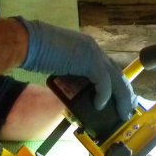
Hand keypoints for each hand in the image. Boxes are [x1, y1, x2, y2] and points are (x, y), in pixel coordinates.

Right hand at [17, 18, 134, 119]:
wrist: (29, 42)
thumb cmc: (38, 53)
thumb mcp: (62, 65)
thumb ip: (74, 74)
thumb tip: (79, 92)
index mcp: (89, 48)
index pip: (110, 69)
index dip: (117, 86)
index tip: (121, 100)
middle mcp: (95, 49)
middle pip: (118, 74)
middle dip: (125, 94)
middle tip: (126, 110)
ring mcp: (93, 53)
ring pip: (116, 78)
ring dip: (121, 98)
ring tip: (121, 113)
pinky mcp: (89, 60)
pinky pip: (103, 82)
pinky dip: (104, 95)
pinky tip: (100, 105)